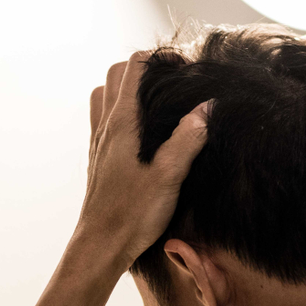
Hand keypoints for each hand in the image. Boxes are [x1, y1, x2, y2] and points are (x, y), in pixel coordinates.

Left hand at [74, 52, 210, 269]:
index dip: (160, 58)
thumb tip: (207, 108)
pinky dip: (122, 111)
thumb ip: (188, 139)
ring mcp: (98, 143)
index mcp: (121, 124)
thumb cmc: (131, 215)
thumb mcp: (169, 177)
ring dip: (128, 88)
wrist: (100, 247)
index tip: (186, 68)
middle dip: (144, 68)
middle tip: (173, 80)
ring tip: (158, 101)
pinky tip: (144, 133)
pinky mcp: (99, 158)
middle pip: (115, 75)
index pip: (133, 68)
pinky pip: (103, 119)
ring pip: (104, 96)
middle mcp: (105, 128)